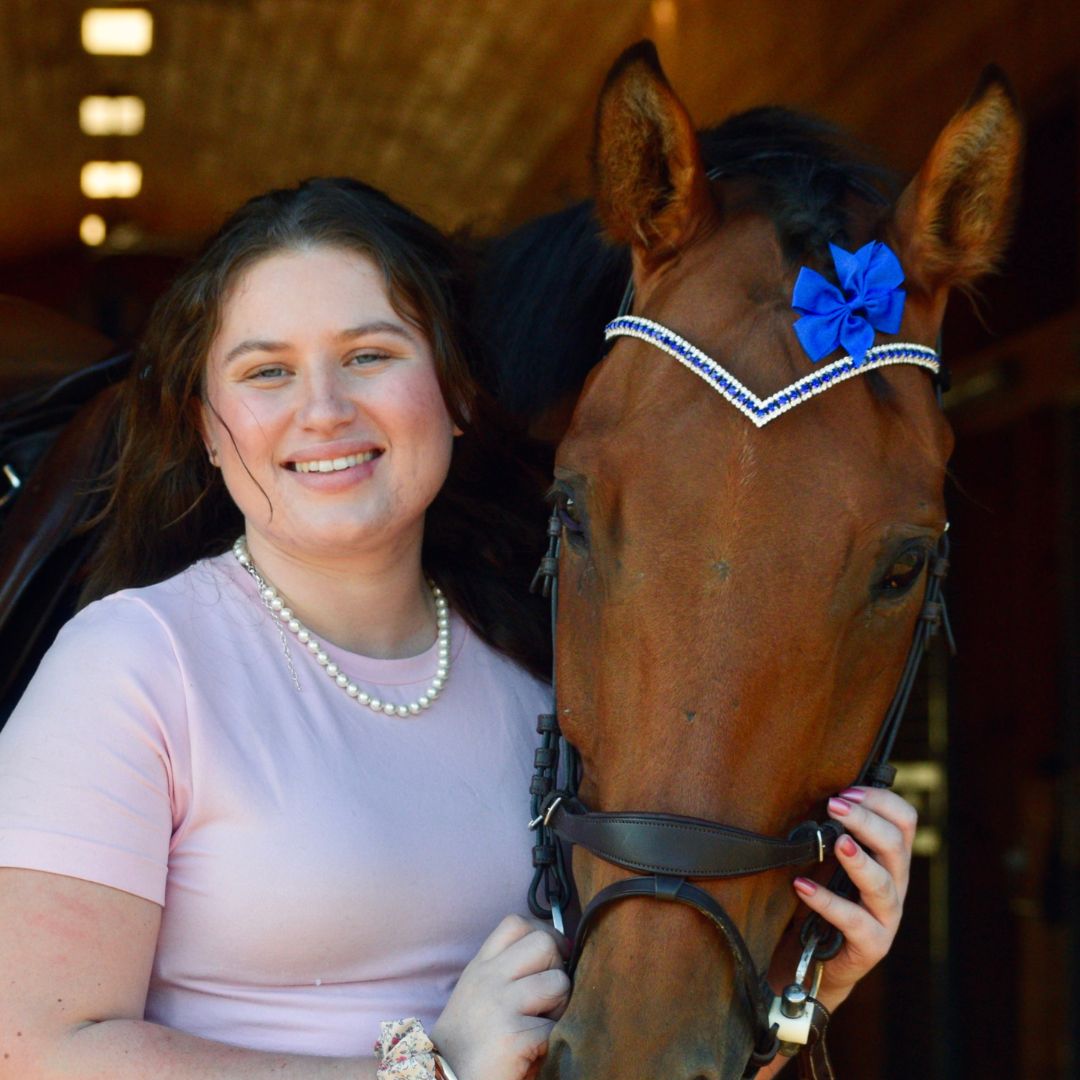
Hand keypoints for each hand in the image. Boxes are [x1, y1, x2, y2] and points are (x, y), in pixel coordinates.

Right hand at [432, 914, 570, 1079]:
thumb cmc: (471, 1041)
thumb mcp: (479, 993)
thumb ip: (508, 969)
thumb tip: (560, 949)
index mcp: (480, 966)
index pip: (517, 924)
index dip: (544, 933)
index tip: (552, 957)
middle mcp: (488, 978)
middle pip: (544, 943)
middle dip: (557, 969)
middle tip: (547, 998)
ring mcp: (500, 1004)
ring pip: (558, 982)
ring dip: (560, 1007)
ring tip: (539, 1025)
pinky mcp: (514, 1034)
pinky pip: (555, 1026)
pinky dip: (551, 1041)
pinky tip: (530, 1050)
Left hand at [768, 786, 916, 1009]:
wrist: (816, 961)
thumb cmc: (823, 898)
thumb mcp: (832, 860)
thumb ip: (832, 831)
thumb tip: (812, 792)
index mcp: (890, 859)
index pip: (904, 820)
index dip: (880, 800)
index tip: (847, 791)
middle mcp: (895, 885)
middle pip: (895, 845)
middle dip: (865, 821)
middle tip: (834, 806)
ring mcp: (886, 917)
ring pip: (883, 884)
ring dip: (859, 860)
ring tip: (838, 843)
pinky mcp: (871, 945)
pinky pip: (854, 922)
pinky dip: (827, 902)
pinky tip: (803, 886)